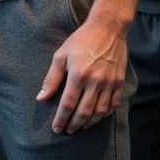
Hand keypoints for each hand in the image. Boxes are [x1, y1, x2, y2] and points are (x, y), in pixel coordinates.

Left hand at [37, 15, 127, 134]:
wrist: (108, 28)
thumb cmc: (81, 41)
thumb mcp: (61, 56)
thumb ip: (51, 79)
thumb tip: (41, 98)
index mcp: (78, 75)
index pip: (68, 104)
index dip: (61, 119)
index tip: (56, 129)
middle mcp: (95, 81)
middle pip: (84, 112)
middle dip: (74, 125)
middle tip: (68, 131)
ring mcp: (109, 82)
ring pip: (99, 111)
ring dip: (89, 123)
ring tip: (80, 127)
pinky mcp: (119, 81)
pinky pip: (113, 104)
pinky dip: (105, 114)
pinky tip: (97, 116)